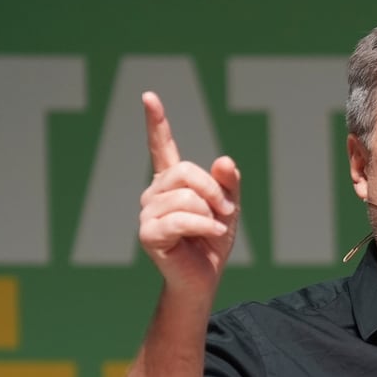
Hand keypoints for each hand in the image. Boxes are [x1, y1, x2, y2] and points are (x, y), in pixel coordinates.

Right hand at [138, 91, 241, 301]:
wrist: (204, 278)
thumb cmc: (212, 243)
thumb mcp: (228, 207)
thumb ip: (228, 182)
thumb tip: (224, 161)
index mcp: (172, 183)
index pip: (161, 147)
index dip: (156, 122)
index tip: (149, 97)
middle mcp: (154, 194)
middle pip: (185, 171)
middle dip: (212, 191)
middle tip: (224, 212)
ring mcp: (148, 212)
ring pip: (186, 196)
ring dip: (208, 214)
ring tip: (210, 230)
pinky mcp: (149, 233)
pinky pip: (181, 219)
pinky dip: (202, 227)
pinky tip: (208, 235)